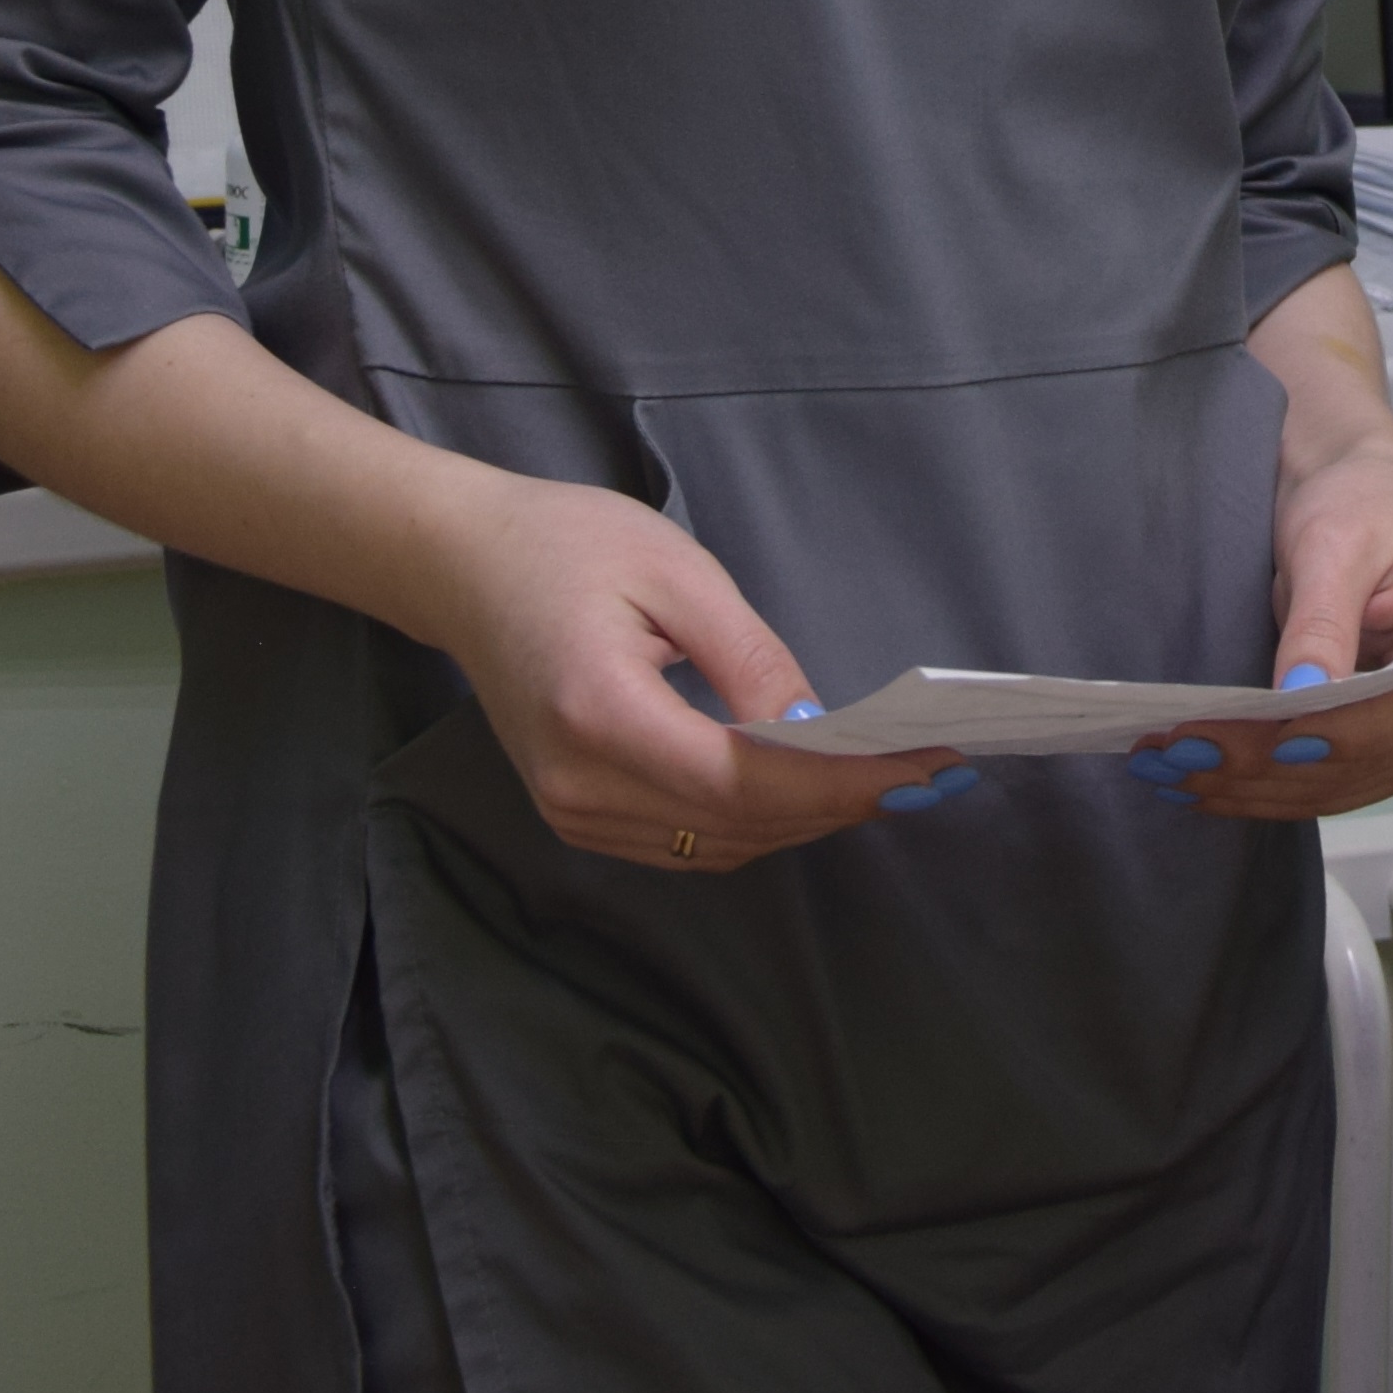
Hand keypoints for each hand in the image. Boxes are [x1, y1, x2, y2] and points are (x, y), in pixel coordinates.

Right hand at [418, 467, 967, 869]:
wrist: (464, 567)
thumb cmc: (566, 547)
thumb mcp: (677, 573)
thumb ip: (751, 659)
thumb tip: (816, 729)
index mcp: (601, 715)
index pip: (744, 783)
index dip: (841, 784)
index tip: (923, 766)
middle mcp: (580, 784)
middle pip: (737, 826)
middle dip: (839, 804)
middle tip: (928, 770)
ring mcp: (571, 811)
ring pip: (716, 846)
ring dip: (804, 819)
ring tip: (885, 778)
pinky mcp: (576, 813)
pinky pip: (686, 839)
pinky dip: (756, 821)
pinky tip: (808, 786)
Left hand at [1136, 419, 1392, 819]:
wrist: (1353, 495)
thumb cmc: (1359, 501)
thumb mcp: (1334, 545)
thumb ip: (1322, 623)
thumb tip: (1303, 697)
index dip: (1358, 732)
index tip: (1282, 741)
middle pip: (1378, 756)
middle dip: (1279, 766)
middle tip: (1185, 754)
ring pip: (1345, 784)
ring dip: (1258, 788)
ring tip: (1176, 772)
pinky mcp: (1374, 740)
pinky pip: (1325, 781)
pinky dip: (1263, 786)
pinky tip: (1203, 781)